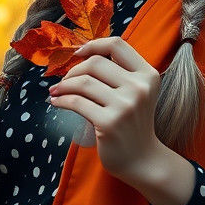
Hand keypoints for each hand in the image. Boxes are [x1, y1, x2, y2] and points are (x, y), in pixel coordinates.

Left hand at [47, 36, 161, 179]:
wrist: (142, 159)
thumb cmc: (132, 123)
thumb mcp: (136, 93)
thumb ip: (118, 73)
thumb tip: (80, 55)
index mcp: (148, 75)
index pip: (117, 45)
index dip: (94, 45)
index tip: (78, 54)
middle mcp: (139, 88)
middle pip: (96, 63)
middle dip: (74, 70)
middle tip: (64, 81)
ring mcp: (125, 106)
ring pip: (83, 82)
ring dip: (63, 86)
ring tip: (56, 92)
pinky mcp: (109, 123)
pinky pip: (76, 102)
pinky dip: (61, 100)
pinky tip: (56, 102)